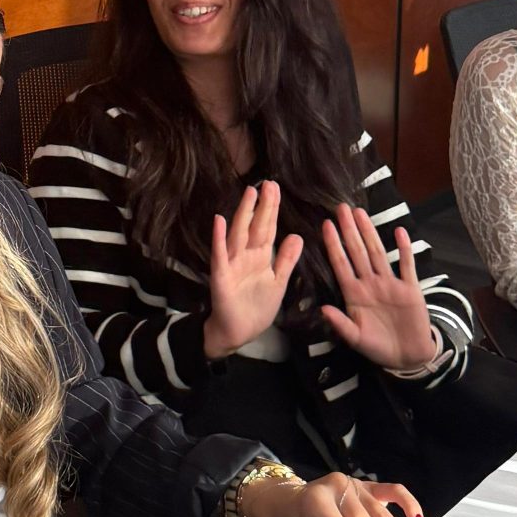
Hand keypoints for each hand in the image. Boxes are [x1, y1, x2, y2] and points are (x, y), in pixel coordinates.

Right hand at [203, 182, 303, 359]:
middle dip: (262, 206)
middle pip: (255, 226)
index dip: (272, 210)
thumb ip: (286, 260)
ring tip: (249, 194)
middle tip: (268, 183)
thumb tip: (297, 236)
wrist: (238, 332)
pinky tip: (219, 221)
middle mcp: (246, 256)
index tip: (276, 189)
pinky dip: (218, 238)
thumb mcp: (278, 282)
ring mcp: (232, 264)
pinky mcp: (221, 276)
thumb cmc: (256, 308)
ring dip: (243, 214)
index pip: (268, 229)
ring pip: (238, 235)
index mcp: (260, 257)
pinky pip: (220, 255)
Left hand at [318, 205, 437, 373]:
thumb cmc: (378, 347)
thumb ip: (340, 324)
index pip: (341, 264)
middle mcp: (370, 284)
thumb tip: (322, 310)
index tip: (325, 225)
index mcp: (355, 294)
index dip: (334, 245)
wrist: (408, 357)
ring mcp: (390, 284)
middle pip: (358, 252)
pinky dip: (404, 249)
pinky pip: (407, 265)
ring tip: (361, 213)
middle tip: (341, 207)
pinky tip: (399, 232)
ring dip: (370, 233)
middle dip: (349, 230)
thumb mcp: (356, 339)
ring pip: (378, 253)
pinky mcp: (410, 288)